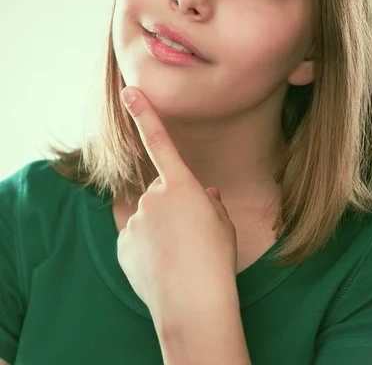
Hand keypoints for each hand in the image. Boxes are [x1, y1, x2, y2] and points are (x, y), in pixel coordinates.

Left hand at [117, 86, 237, 322]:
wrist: (194, 305)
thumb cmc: (216, 260)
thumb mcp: (222, 225)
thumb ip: (210, 203)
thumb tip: (205, 195)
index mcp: (181, 186)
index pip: (160, 142)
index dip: (145, 115)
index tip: (130, 92)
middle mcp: (153, 197)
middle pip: (161, 193)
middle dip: (173, 207)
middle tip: (190, 236)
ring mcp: (134, 221)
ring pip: (148, 217)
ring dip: (160, 229)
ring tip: (178, 256)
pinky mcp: (122, 244)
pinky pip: (136, 238)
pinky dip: (147, 248)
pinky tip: (162, 267)